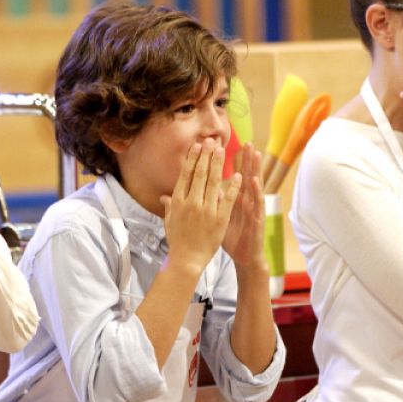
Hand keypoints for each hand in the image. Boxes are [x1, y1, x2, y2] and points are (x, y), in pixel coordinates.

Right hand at [161, 139, 241, 276]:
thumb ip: (169, 207)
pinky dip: (233, 186)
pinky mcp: (220, 219)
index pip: (186, 174)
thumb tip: (165, 197)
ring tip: (222, 150)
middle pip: (200, 173)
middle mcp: (191, 202)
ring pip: (213, 182)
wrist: (187, 260)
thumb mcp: (170, 222)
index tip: (198, 146)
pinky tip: (238, 174)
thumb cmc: (178, 241)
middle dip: (206, 155)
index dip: (193, 158)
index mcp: (178, 201)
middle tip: (211, 141)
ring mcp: (206, 210)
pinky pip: (228, 199)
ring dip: (218, 164)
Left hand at [221, 143, 267, 274]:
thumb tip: (199, 189)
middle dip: (246, 159)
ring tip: (254, 153)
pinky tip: (254, 180)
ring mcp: (253, 208)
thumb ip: (210, 201)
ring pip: (255, 185)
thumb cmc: (231, 237)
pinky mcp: (257, 219)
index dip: (230, 162)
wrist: (244, 257)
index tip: (225, 146)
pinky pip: (257, 204)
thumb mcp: (217, 217)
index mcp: (235, 199)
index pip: (232, 176)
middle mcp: (246, 201)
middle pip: (246, 176)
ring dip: (255, 169)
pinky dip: (256, 191)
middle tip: (246, 141)